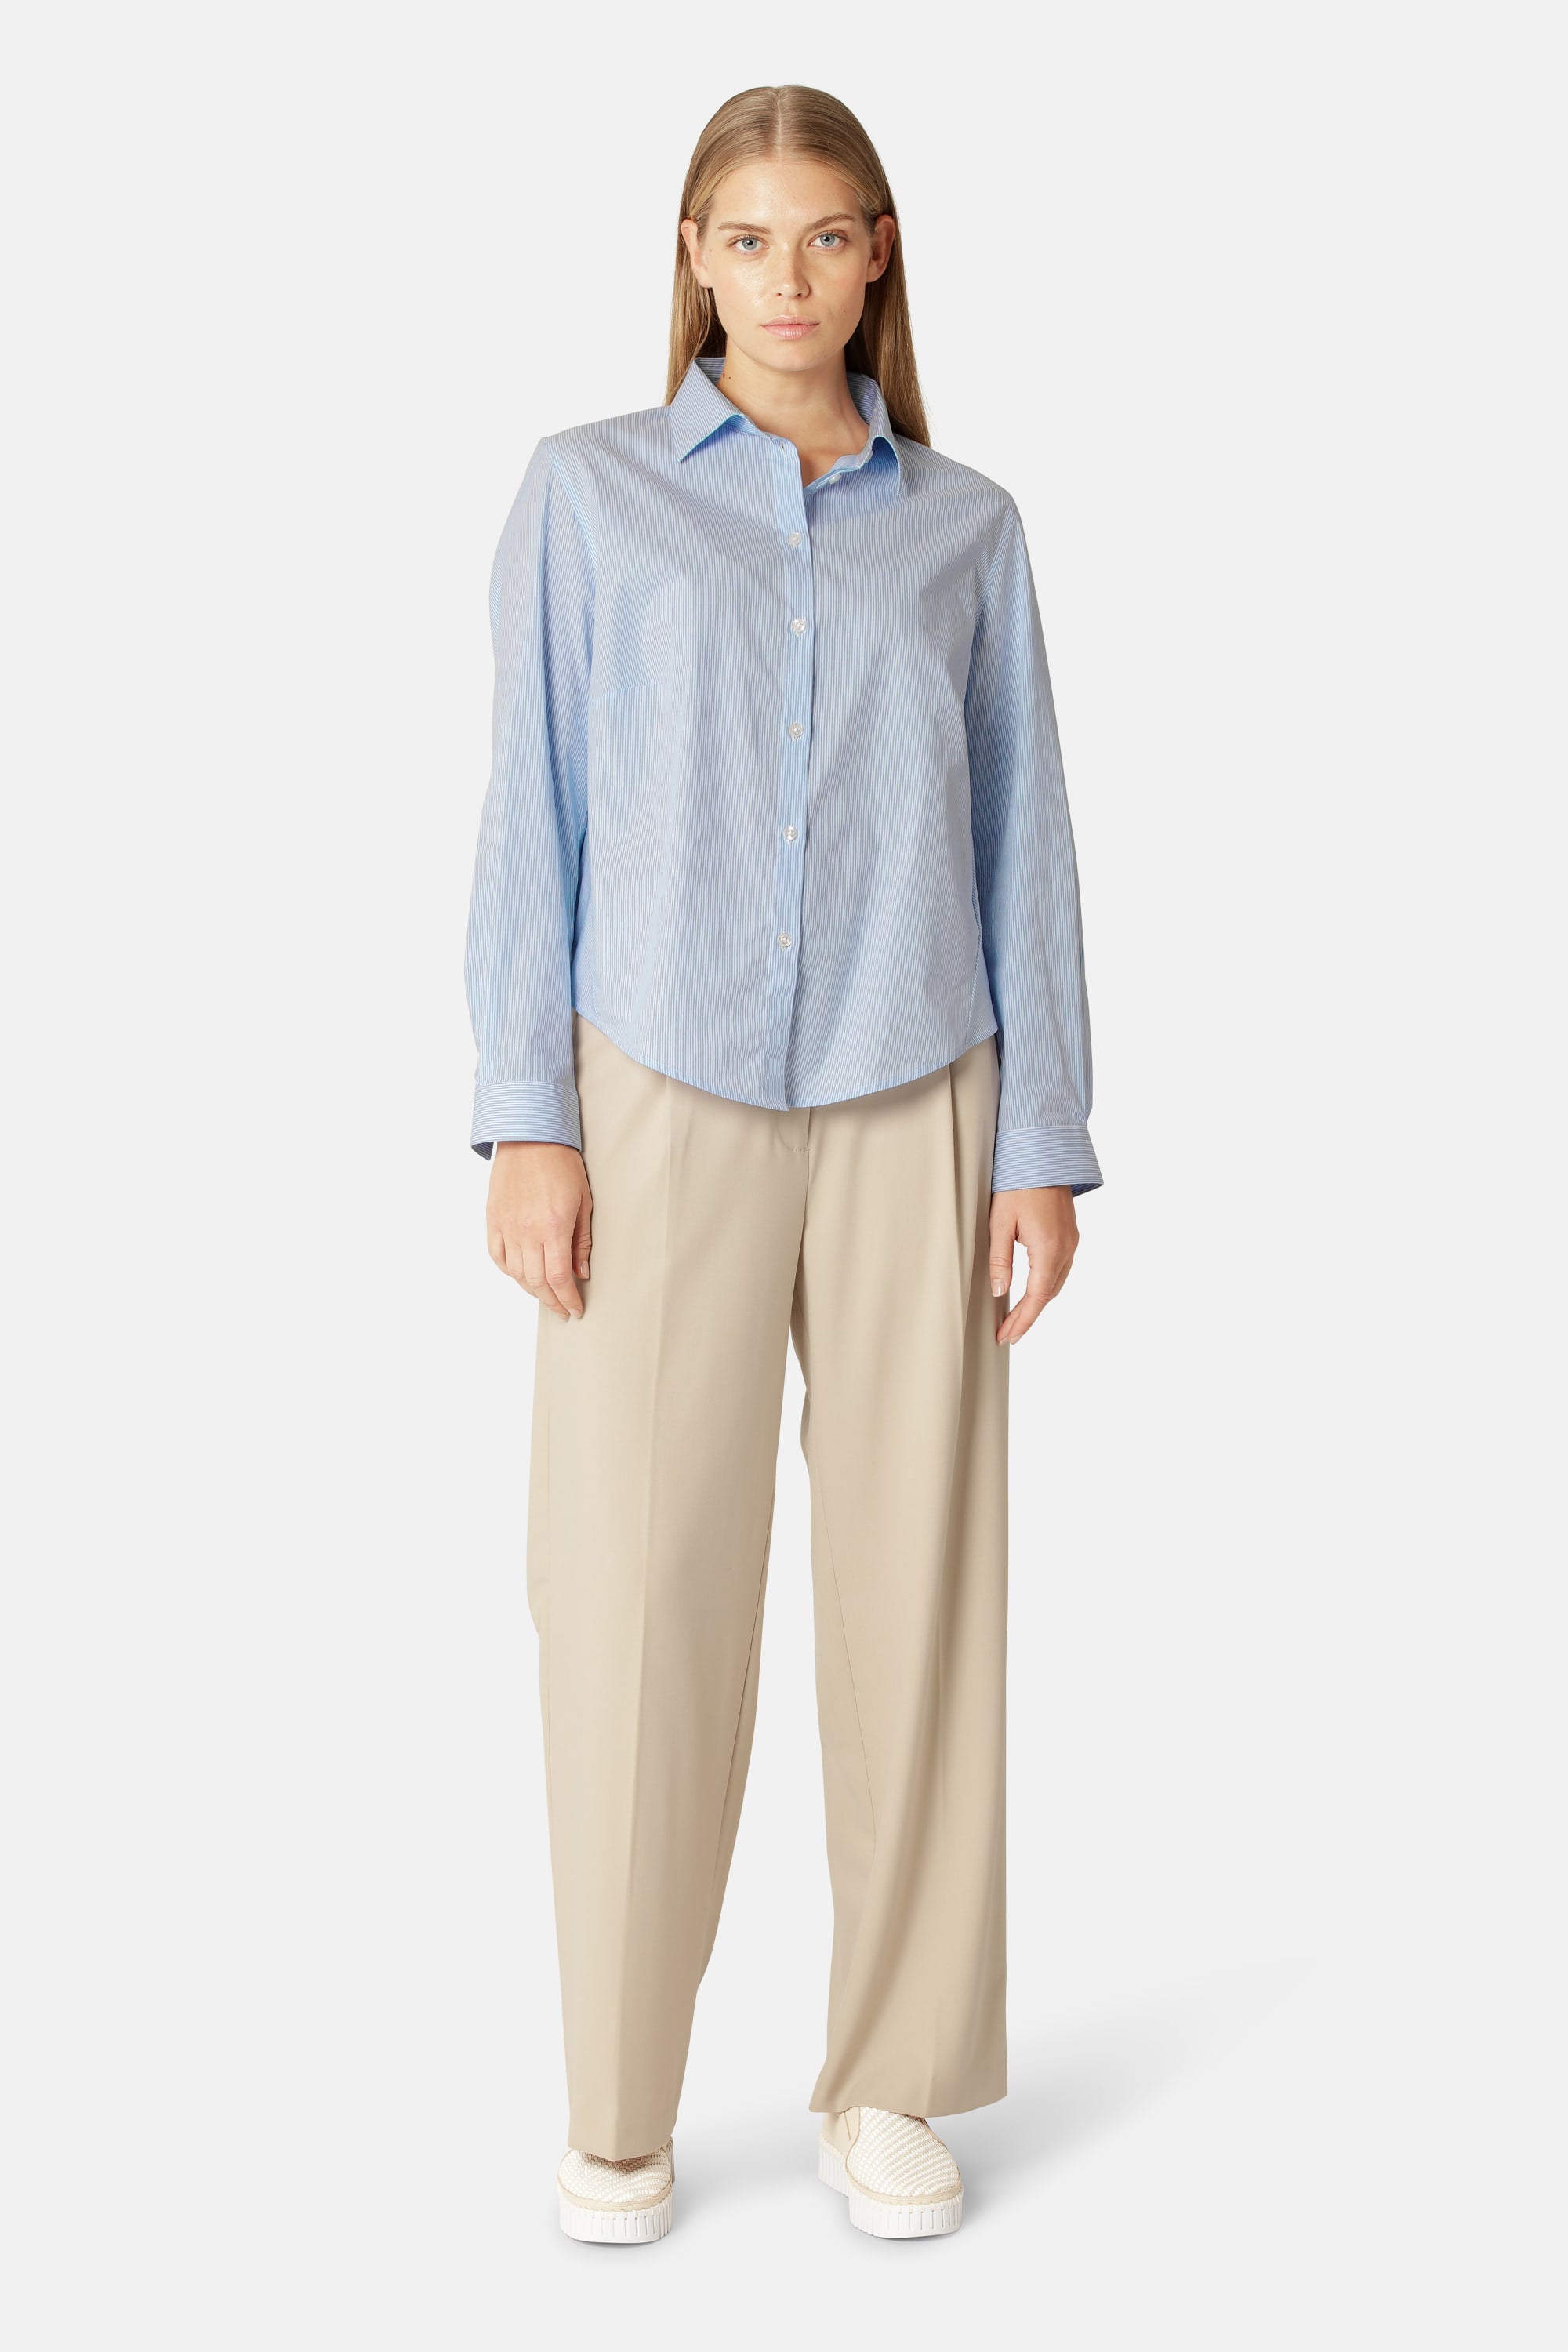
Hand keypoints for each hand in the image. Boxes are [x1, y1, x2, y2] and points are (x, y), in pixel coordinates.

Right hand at [486, 1141, 592, 1319]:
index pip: (559, 1277)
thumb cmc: (561, 1165)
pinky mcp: (493, 1219)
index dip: (568, 1299)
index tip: (575, 1309)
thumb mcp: (584, 1202)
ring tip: (545, 1295)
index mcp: (554, 1226)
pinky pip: (498, 1256)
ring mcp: (507, 1226)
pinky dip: (509, 1271)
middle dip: (552, 1301)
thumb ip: (581, 1241)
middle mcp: (527, 1231)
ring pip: (516, 1273)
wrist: (530, 1137)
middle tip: (562, 1309)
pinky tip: (521, 1275)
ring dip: (532, 1290)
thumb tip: (581, 1273)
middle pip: (537, 1282)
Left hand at [989, 1186, 1078, 1344]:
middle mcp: (1067, 1248)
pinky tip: (1032, 1291)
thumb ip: (999, 1260)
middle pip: (1049, 1294)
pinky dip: (1046, 1285)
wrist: (1042, 1155)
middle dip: (1028, 1316)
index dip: (1022, 1320)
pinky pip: (1060, 1269)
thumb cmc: (1017, 1184)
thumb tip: (999, 1291)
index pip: (1037, 1296)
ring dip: (1038, 1302)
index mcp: (1049, 1248)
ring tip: (1016, 1317)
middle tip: (1006, 1332)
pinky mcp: (1070, 1235)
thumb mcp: (999, 1222)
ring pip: (1056, 1283)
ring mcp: (1072, 1241)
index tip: (1006, 1336)